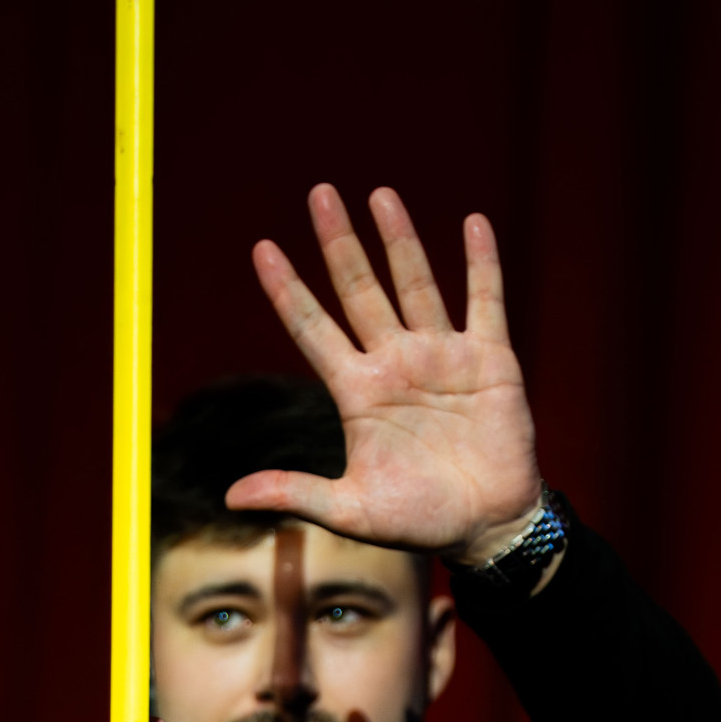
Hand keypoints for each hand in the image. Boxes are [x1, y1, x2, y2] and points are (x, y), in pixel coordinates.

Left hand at [229, 184, 544, 564]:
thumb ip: (296, 492)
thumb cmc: (419, 520)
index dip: (288, 290)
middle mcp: (395, 363)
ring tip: (380, 195)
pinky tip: (472, 224)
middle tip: (319, 193)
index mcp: (358, 393)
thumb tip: (231, 497)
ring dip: (400, 240)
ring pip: (416, 284)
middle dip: (339, 243)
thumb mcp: (351, 511)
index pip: (313, 328)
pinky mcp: (490, 360)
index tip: (263, 249)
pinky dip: (481, 264)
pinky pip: (485, 301)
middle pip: (359, 290)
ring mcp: (442, 356)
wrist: (486, 527)